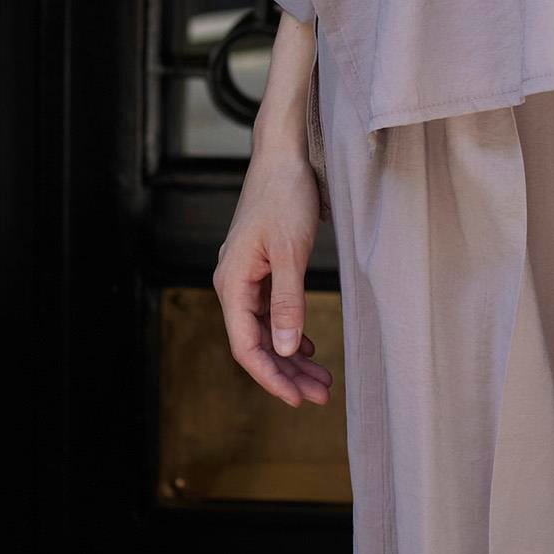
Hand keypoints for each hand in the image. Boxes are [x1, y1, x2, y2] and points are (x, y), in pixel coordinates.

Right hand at [214, 23, 333, 406]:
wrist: (283, 154)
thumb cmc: (285, 196)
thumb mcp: (292, 252)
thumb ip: (289, 302)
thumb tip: (288, 349)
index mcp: (232, 283)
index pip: (246, 346)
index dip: (271, 377)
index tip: (297, 400)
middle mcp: (233, 284)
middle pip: (256, 343)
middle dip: (287, 372)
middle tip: (321, 395)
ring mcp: (246, 277)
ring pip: (266, 330)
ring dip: (292, 355)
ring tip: (322, 379)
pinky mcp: (260, 268)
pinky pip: (271, 312)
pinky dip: (291, 331)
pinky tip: (310, 346)